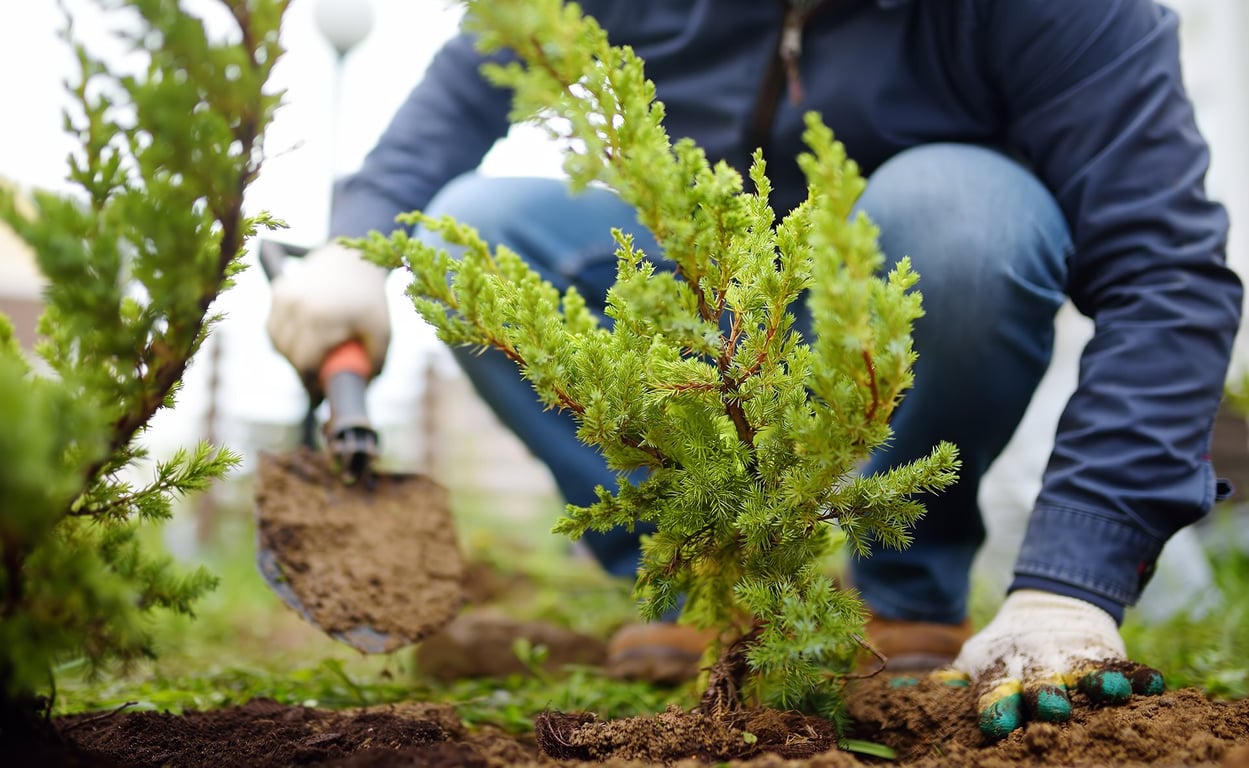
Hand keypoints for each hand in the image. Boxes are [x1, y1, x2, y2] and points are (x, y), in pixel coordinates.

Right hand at [266, 242, 390, 388]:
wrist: (354, 260)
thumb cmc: (370, 300)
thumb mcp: (382, 332)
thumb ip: (374, 363)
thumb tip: (361, 389)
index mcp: (321, 317)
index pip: (304, 362)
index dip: (310, 384)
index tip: (319, 396)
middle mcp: (297, 305)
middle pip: (289, 355)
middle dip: (302, 372)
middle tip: (318, 379)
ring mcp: (284, 297)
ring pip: (277, 343)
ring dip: (291, 356)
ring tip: (313, 357)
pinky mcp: (278, 291)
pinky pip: (273, 328)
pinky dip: (283, 339)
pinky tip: (302, 339)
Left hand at [940, 589, 1164, 738]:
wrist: (1047, 606)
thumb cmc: (1006, 650)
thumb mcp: (978, 660)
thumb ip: (954, 679)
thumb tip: (910, 690)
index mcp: (1003, 672)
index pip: (996, 691)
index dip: (995, 706)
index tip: (995, 723)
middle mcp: (1038, 667)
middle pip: (1040, 685)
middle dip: (1044, 696)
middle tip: (1051, 709)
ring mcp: (1073, 660)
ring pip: (1085, 674)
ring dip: (1097, 683)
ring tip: (1110, 692)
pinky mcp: (1104, 654)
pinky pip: (1124, 666)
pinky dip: (1138, 676)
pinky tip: (1154, 684)